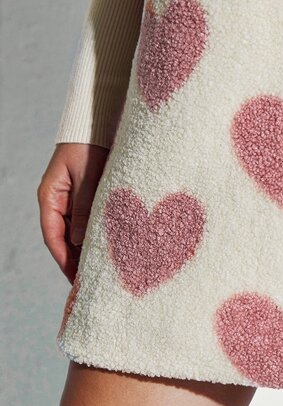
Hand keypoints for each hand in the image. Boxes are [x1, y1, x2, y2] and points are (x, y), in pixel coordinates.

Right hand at [37, 142, 110, 282]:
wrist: (97, 122)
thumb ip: (84, 207)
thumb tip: (79, 242)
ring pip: (77, 232)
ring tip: (103, 271)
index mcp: (50, 197)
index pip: (53, 236)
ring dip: (88, 249)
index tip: (76, 280)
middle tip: (91, 283)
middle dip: (76, 261)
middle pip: (64, 238)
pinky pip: (89, 220)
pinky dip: (97, 234)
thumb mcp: (87, 176)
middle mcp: (58, 201)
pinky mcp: (87, 195)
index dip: (63, 259)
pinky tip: (109, 248)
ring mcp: (72, 199)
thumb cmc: (89, 145)